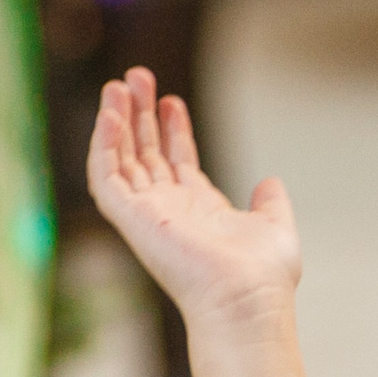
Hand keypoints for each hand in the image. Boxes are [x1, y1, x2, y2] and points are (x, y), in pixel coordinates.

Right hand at [88, 67, 300, 329]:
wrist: (247, 298)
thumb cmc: (263, 274)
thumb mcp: (274, 226)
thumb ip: (270, 203)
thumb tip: (270, 181)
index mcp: (200, 210)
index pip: (177, 161)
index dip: (173, 129)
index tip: (172, 99)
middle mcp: (169, 211)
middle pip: (146, 153)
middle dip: (140, 115)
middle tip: (137, 77)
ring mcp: (147, 214)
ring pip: (121, 160)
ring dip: (117, 122)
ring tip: (119, 84)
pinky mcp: (131, 218)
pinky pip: (106, 177)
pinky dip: (103, 147)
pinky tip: (109, 117)